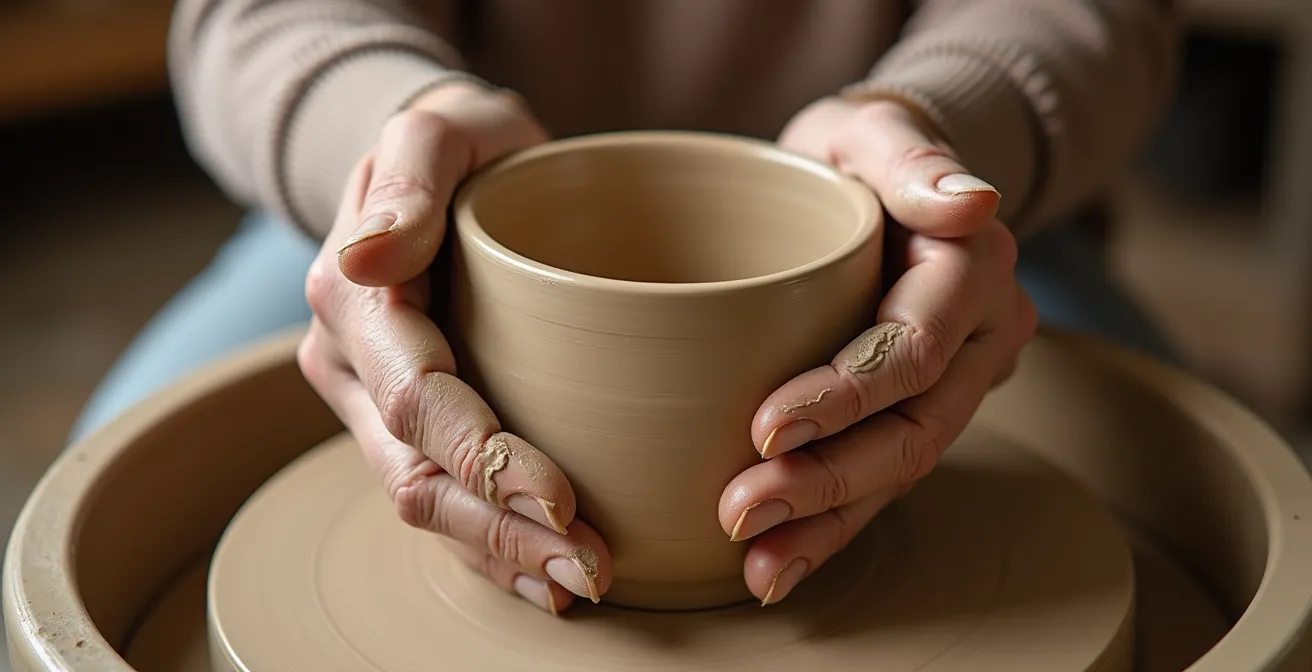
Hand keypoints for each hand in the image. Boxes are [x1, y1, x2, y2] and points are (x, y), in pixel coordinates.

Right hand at [297, 81, 611, 614]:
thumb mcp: (440, 130)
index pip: (419, 403)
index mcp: (354, 301)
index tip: (566, 500)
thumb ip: (411, 175)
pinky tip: (543, 580)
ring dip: (501, 553)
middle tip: (592, 568)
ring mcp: (371, 406)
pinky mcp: (406, 425)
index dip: (489, 461)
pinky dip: (489, 547)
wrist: (438, 172)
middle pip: (418, 477)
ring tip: (580, 582)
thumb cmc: (461, 149)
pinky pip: (438, 499)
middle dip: (503, 532)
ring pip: (425, 504)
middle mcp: (350, 367)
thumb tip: (366, 256)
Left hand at [719, 97, 1037, 603]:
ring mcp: (957, 384)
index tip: (764, 428)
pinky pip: (885, 479)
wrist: (876, 183)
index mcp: (972, 267)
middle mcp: (981, 335)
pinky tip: (781, 565)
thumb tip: (974, 201)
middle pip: (912, 428)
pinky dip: (834, 526)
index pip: (912, 347)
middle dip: (827, 480)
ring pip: (902, 469)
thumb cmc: (857, 153)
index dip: (843, 396)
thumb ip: (912, 159)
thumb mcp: (873, 132)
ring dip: (828, 522)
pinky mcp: (920, 412)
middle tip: (742, 512)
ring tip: (757, 563)